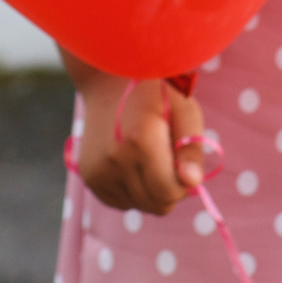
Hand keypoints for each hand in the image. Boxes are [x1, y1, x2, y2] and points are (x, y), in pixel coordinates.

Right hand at [73, 74, 203, 216]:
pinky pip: (121, 202)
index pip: (170, 192)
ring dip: (150, 190)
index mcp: (141, 141)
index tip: (181, 159)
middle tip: (167, 158)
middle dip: (169, 187)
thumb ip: (191, 150)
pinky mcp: (89, 176)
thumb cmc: (155, 93)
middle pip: (156, 204)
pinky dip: (132, 191)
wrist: (107, 77)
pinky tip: (132, 164)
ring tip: (147, 157)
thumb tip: (192, 183)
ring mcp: (98, 170)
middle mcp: (114, 159)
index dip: (184, 181)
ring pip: (139, 205)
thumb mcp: (184, 111)